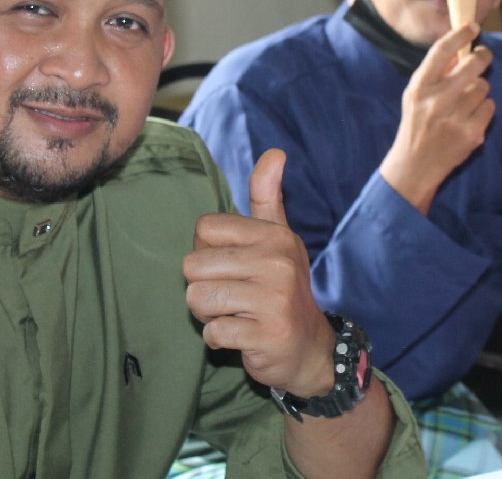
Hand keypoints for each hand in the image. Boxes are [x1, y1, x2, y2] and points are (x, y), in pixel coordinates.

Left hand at [184, 149, 336, 396]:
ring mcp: (275, 299)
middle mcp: (278, 262)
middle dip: (203, 287)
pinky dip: (221, 340)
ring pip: (197, 299)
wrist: (308, 348)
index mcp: (274, 236)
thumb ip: (268, 196)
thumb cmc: (281, 289)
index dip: (208, 252)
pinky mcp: (267, 334)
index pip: (204, 229)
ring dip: (209, 315)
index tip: (233, 267)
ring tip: (237, 315)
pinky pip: (212, 333)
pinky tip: (244, 336)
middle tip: (233, 297)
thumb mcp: (279, 239)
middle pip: (193, 266)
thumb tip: (276, 152)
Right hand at [379, 22, 494, 212]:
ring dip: (479, 90)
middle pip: (473, 65)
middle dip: (482, 57)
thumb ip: (436, 72)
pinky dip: (484, 109)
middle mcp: (437, 101)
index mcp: (420, 87)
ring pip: (484, 87)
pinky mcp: (472, 133)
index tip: (473, 27)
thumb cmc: (416, 123)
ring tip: (465, 102)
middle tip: (484, 56)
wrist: (415, 165)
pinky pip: (490, 106)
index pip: (442, 51)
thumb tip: (461, 48)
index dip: (460, 34)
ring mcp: (456, 118)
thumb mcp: (416, 95)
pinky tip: (469, 118)